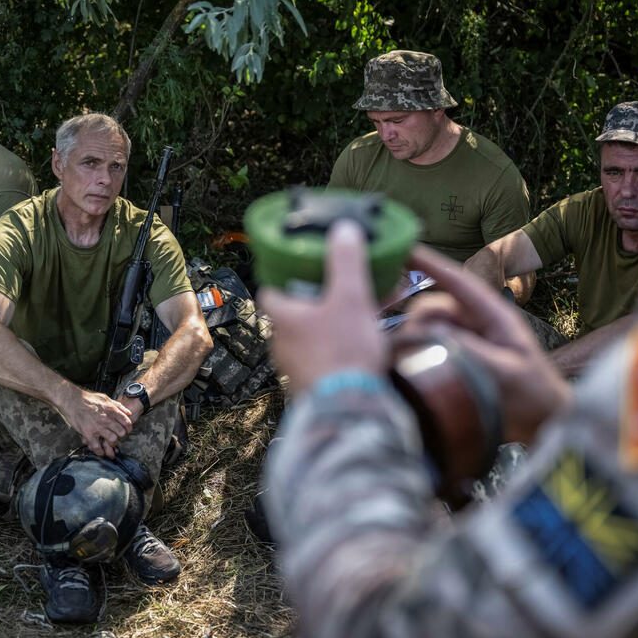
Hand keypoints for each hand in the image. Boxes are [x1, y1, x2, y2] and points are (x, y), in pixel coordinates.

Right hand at [58, 386, 134, 458]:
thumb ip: (118, 406)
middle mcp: (106, 419)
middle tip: (118, 437)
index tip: (127, 431)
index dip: (128, 428)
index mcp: (111, 410)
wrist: (71, 400)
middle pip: (121, 433)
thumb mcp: (106, 398)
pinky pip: (97, 446)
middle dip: (121, 436)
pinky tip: (100, 452)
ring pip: (112, 440)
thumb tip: (129, 413)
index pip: (126, 422)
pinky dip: (100, 451)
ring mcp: (97, 427)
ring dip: (112, 444)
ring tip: (110, 444)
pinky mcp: (88, 433)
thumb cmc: (88, 398)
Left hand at [258, 221, 385, 394]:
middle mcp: (281, 343)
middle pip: (294, 311)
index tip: (301, 267)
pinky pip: (325, 354)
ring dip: (334, 321)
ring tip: (364, 310)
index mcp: (282, 317)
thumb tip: (342, 228)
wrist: (350, 409)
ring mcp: (296, 366)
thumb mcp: (350, 297)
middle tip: (342, 286)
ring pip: (313, 334)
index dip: (283, 276)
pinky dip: (342, 343)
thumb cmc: (343, 351)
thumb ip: (346, 262)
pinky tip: (368, 339)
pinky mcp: (313, 385)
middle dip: (318, 298)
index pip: (269, 290)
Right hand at [402, 245, 571, 443]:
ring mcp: (462, 341)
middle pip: (432, 308)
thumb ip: (474, 352)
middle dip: (415, 320)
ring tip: (404, 361)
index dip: (431, 264)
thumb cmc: (535, 392)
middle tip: (406, 347)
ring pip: (425, 329)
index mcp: (493, 315)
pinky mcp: (453, 361)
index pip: (458, 282)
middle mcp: (473, 323)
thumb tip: (433, 334)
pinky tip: (404, 366)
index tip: (404, 251)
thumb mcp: (508, 371)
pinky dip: (414, 353)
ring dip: (412, 339)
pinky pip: (427, 348)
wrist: (543, 424)